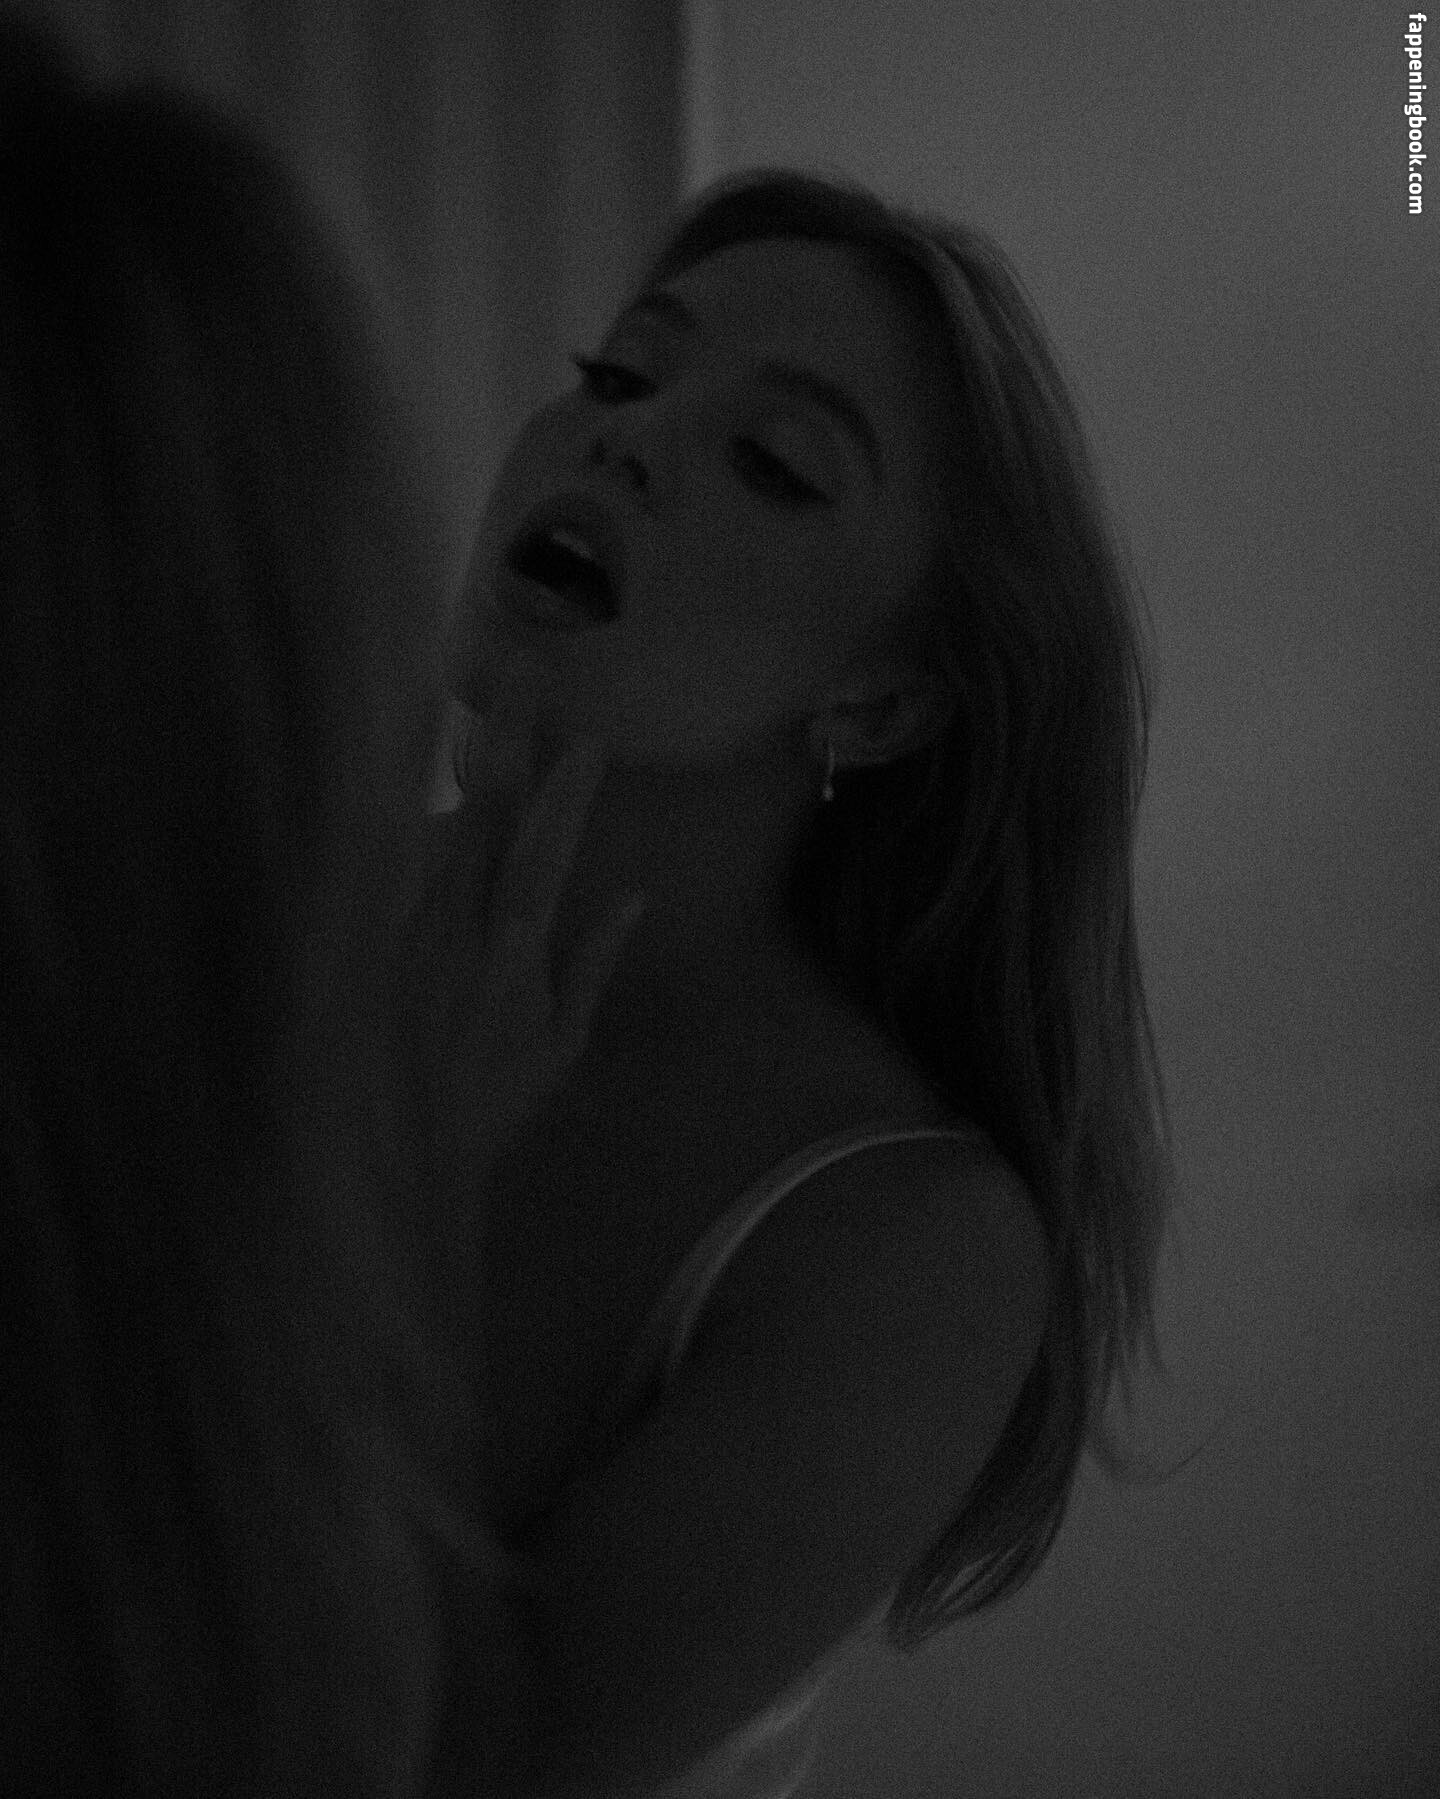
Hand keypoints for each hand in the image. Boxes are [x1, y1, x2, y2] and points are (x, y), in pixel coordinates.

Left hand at [413, 737, 646, 1169]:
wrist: (407, 1145)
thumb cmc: (500, 1097)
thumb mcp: (564, 1042)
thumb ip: (594, 962)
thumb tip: (631, 898)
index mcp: (515, 954)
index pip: (545, 857)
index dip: (567, 797)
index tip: (589, 743)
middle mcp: (459, 929)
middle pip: (484, 817)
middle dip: (506, 743)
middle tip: (524, 679)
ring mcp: (413, 928)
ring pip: (437, 827)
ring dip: (466, 766)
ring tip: (490, 705)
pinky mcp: (381, 937)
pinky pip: (405, 863)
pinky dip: (426, 819)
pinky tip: (440, 778)